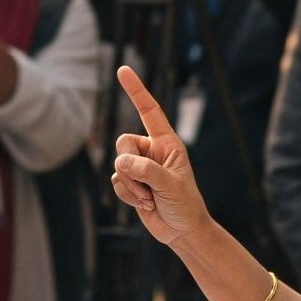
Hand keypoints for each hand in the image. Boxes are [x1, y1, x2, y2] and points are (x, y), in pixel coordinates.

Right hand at [109, 64, 211, 245]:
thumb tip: (122, 162)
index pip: (149, 111)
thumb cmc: (185, 204)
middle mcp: (151, 150)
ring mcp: (139, 167)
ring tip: (151, 198)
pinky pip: (115, 182)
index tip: (122, 70)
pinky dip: (127, 195)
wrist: (182, 231)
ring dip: (132, 186)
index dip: (136, 90)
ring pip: (118, 165)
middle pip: (123, 142)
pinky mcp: (130, 183)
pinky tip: (144, 204)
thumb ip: (148, 170)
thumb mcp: (171, 185)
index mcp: (167, 143)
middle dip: (129, 165)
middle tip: (147, 184)